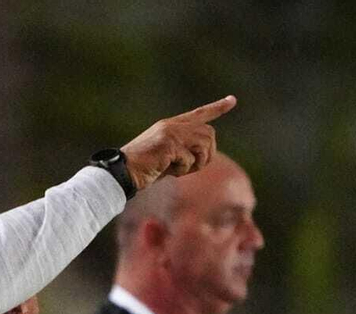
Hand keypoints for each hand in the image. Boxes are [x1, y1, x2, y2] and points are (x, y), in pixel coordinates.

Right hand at [121, 95, 236, 191]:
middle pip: (209, 134)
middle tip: (190, 168)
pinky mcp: (169, 144)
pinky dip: (181, 170)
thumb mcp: (167, 157)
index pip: (200, 113)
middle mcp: (173, 125)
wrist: (123, 171)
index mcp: (172, 125)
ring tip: (177, 169)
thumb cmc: (143, 169)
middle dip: (206, 154)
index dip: (217, 108)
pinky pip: (189, 159)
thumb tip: (205, 155)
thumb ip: (185, 151)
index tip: (232, 100)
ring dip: (195, 164)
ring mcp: (171, 133)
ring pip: (204, 145)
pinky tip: (166, 170)